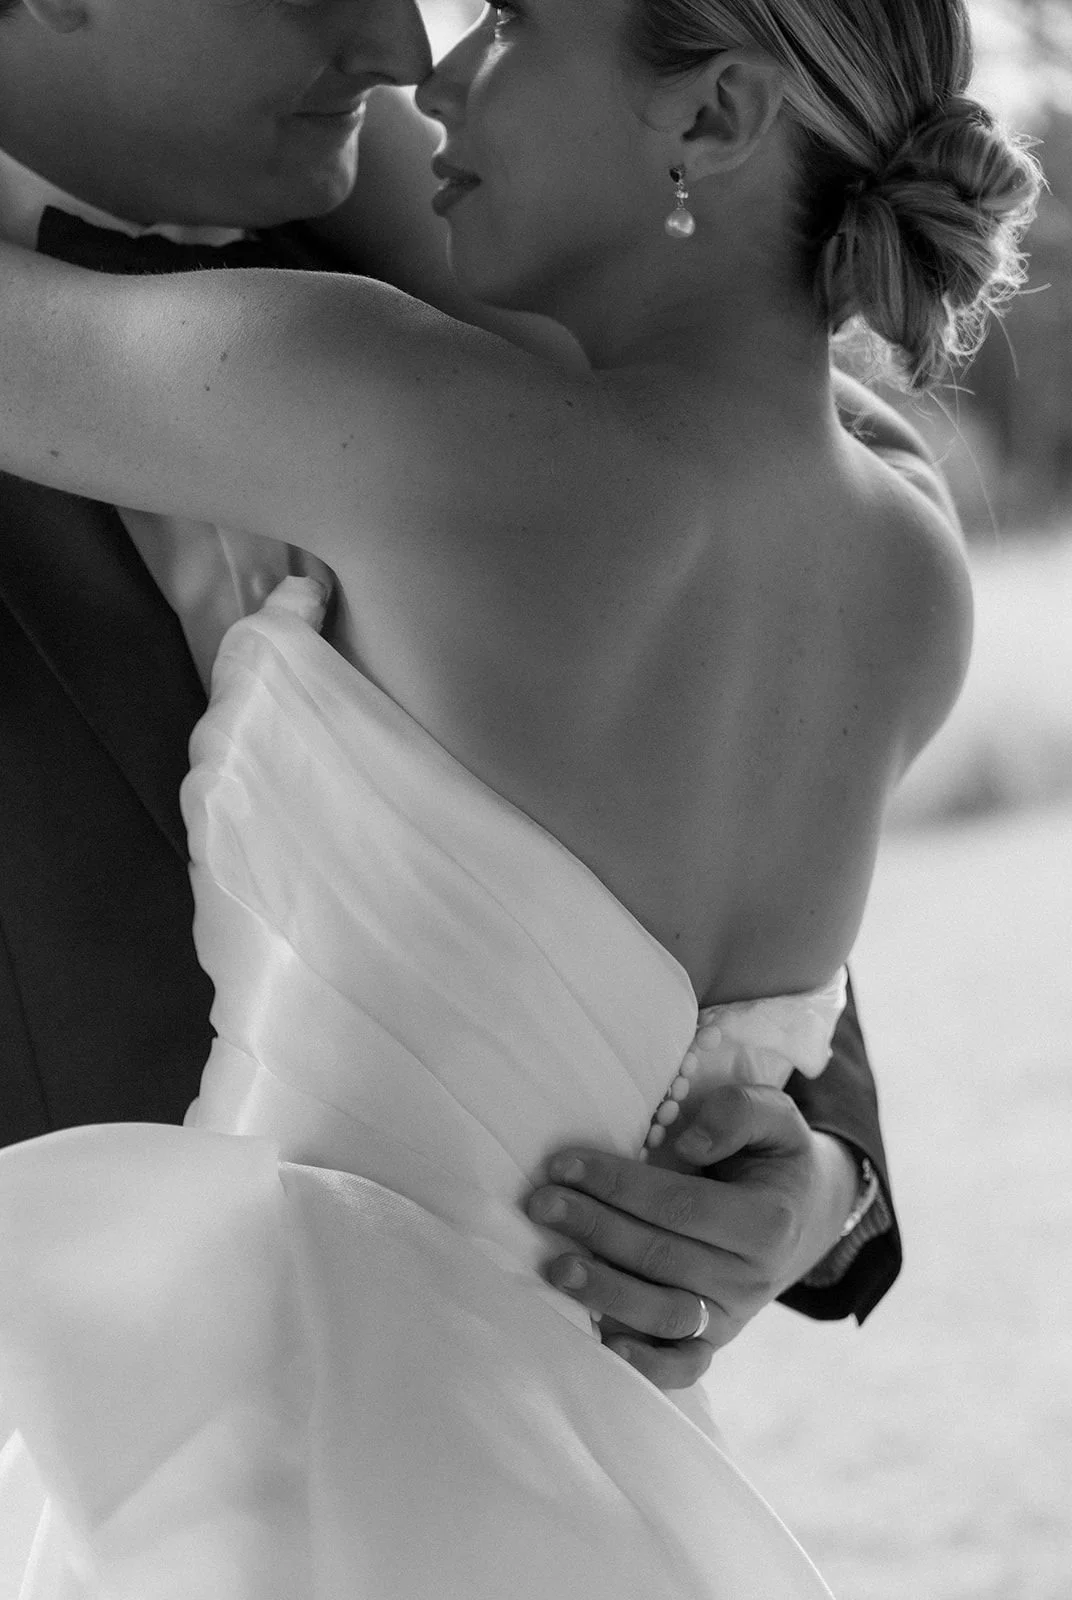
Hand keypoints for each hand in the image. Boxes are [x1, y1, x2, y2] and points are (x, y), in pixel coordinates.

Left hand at [527, 1084, 857, 1389]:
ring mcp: (732, 1315)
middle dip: (594, 1227)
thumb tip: (690, 1142)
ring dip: (605, 1291)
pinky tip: (604, 1343)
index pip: (680, 1204)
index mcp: (766, 1221)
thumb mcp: (774, 1116)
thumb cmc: (771, 1158)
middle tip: (540, 1204)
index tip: (564, 1164)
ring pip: (664, 1313)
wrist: (802, 1216)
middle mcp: (751, 1277)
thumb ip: (739, 1112)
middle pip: (661, 1256)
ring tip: (555, 1267)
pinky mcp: (715, 1341)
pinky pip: (683, 1366)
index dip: (619, 1184)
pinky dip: (646, 1365)